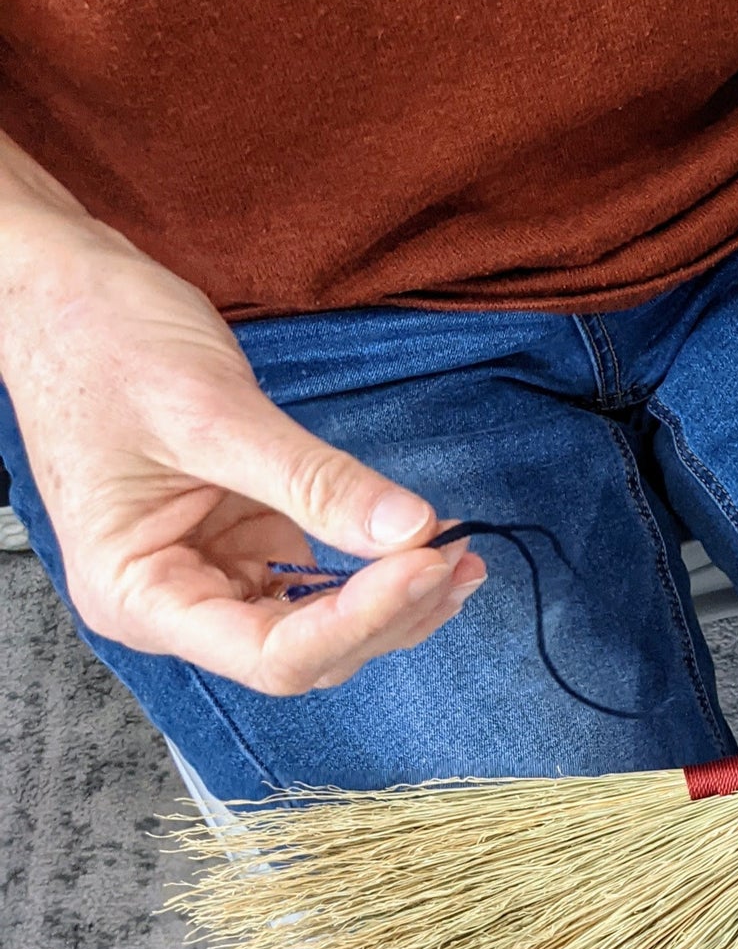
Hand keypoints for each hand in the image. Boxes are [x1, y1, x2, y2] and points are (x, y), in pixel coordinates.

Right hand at [0, 208, 483, 693]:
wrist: (65, 293)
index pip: (270, 655)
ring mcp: (220, 575)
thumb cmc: (97, 344)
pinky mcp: (253, 542)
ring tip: (462, 557)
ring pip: (327, 627)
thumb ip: (311, 480)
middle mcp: (179, 603)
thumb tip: (406, 529)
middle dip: (388, 614)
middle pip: (308, 652)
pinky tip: (431, 547)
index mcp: (139, 594)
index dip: (355, 622)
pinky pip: (328, 580)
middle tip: (454, 557)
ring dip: (398, 602)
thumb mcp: (212, 413)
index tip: (422, 565)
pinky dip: (381, 570)